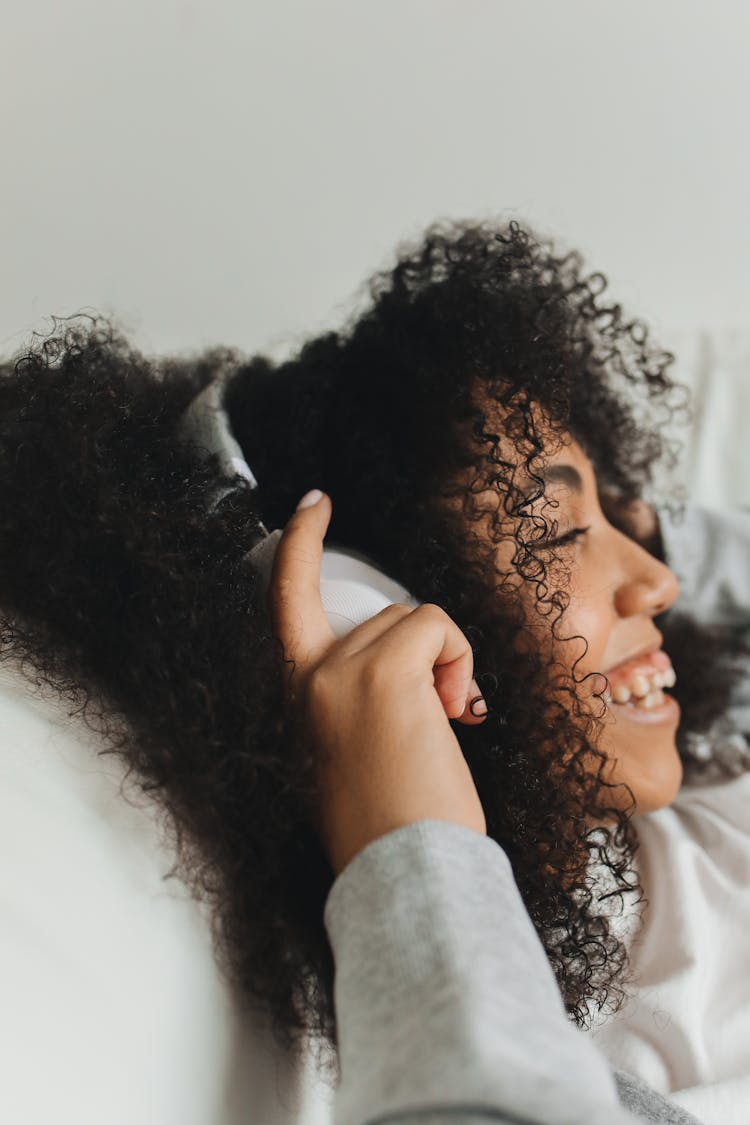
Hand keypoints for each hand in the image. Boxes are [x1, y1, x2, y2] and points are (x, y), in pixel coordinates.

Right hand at [269, 490, 487, 875]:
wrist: (405, 876)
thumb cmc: (392, 827)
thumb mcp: (350, 753)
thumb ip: (356, 699)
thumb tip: (411, 671)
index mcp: (297, 698)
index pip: (285, 601)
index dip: (298, 545)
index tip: (312, 502)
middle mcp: (308, 678)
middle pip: (385, 617)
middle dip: (424, 656)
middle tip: (438, 720)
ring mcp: (341, 673)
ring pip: (416, 620)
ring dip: (444, 663)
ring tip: (443, 726)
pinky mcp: (382, 673)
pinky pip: (437, 626)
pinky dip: (458, 660)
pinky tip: (456, 712)